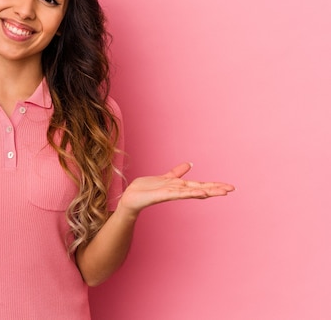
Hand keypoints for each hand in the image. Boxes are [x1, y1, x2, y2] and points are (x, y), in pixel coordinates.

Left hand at [117, 162, 234, 215]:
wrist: (130, 197)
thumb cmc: (146, 189)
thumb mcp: (164, 177)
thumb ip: (177, 172)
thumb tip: (190, 164)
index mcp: (179, 186)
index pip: (200, 184)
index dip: (214, 184)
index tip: (229, 186)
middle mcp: (177, 190)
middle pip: (200, 188)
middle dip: (215, 188)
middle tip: (232, 189)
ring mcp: (170, 193)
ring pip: (191, 191)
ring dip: (207, 191)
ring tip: (221, 192)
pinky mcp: (161, 195)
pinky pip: (177, 193)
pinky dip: (189, 192)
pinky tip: (200, 192)